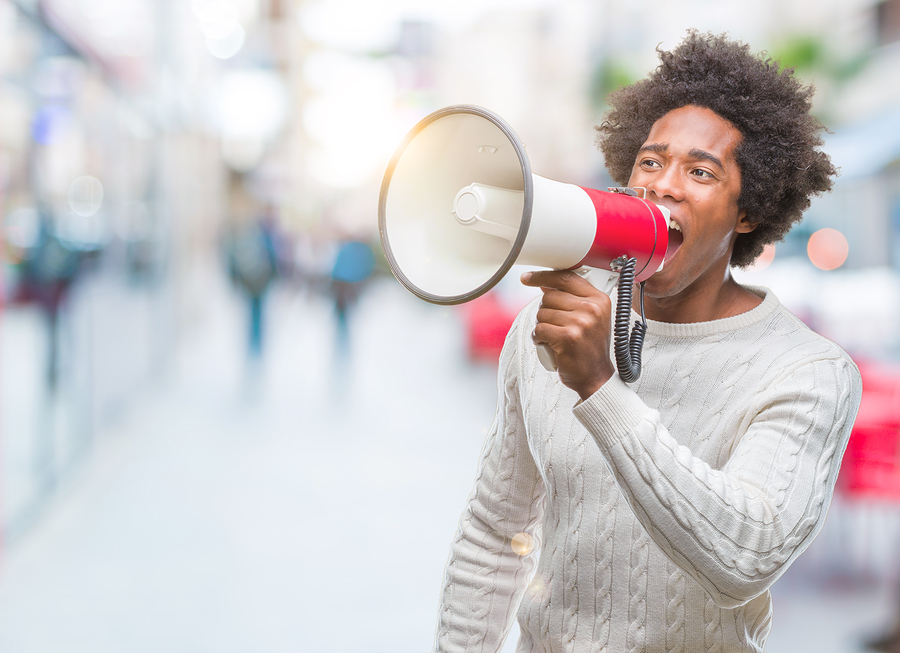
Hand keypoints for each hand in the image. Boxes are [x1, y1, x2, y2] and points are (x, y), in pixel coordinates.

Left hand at [521, 269, 614, 399]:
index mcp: (599, 299)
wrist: (596, 377)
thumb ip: (572, 299)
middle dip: (545, 312)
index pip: (565, 278)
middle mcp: (592, 308)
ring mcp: (581, 323)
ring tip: (555, 338)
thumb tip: (545, 284)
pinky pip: (538, 329)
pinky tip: (549, 345)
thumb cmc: (589, 348)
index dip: (543, 276)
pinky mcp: (568, 337)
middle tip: (555, 327)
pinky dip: (538, 338)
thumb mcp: (589, 318)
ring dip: (542, 327)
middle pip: (549, 296)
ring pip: (541, 313)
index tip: (527, 278)